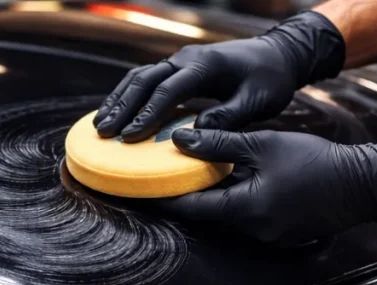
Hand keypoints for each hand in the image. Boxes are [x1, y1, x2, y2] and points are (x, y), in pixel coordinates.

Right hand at [93, 11, 345, 141]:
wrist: (277, 56)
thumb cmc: (270, 80)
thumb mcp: (257, 102)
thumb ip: (228, 117)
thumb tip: (195, 135)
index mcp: (205, 65)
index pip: (168, 90)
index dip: (147, 114)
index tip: (130, 137)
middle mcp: (186, 59)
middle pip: (144, 80)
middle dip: (122, 107)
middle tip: (104, 133)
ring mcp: (179, 61)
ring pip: (139, 77)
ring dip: (118, 100)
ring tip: (100, 126)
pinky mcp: (178, 69)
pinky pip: (145, 80)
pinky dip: (127, 96)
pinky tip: (115, 114)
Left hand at [159, 129, 376, 243]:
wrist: (361, 184)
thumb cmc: (316, 161)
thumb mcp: (263, 144)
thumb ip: (220, 142)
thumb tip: (181, 140)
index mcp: (246, 209)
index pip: (193, 208)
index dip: (166, 199)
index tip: (144, 190)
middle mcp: (253, 231)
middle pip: (209, 216)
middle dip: (188, 198)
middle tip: (165, 180)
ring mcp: (269, 237)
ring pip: (228, 219)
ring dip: (213, 201)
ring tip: (196, 178)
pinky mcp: (281, 235)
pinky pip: (248, 221)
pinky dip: (236, 204)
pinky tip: (234, 185)